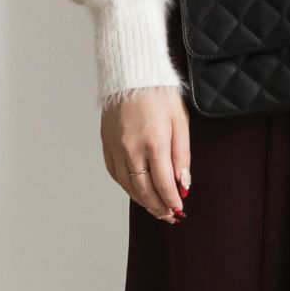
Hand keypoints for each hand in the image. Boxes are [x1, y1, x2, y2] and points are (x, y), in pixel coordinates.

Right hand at [100, 86, 190, 223]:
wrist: (132, 74)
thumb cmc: (160, 94)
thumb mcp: (180, 122)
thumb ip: (182, 155)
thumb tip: (184, 184)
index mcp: (154, 142)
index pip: (163, 183)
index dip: (171, 201)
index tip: (179, 210)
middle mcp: (131, 149)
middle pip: (143, 190)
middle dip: (158, 207)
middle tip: (170, 216)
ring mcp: (115, 148)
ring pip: (128, 186)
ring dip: (142, 201)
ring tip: (157, 208)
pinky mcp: (106, 144)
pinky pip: (115, 174)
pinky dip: (127, 187)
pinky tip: (138, 191)